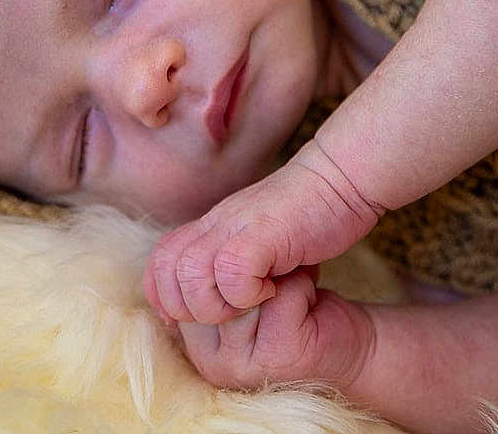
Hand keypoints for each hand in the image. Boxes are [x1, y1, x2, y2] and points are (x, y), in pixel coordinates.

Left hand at [144, 140, 382, 323]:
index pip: (158, 263)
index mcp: (209, 228)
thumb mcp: (257, 237)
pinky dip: (245, 293)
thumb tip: (213, 294)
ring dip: (215, 304)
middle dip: (188, 307)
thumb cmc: (305, 215)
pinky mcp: (263, 233)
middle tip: (228, 312)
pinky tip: (271, 290)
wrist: (338, 178)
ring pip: (190, 274)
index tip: (199, 318)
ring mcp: (235, 227)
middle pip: (165, 271)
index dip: (166, 297)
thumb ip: (231, 257)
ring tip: (248, 304)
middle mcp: (214, 225)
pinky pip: (231, 270)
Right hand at [175, 266, 372, 392]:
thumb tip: (174, 254)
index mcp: (190, 339)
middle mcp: (207, 359)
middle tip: (272, 283)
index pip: (177, 277)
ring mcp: (241, 364)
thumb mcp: (235, 282)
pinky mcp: (279, 358)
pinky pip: (280, 298)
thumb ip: (201, 272)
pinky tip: (309, 303)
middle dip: (247, 269)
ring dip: (278, 279)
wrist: (346, 338)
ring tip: (290, 294)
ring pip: (242, 290)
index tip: (248, 272)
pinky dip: (302, 286)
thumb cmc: (289, 304)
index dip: (217, 261)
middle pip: (206, 282)